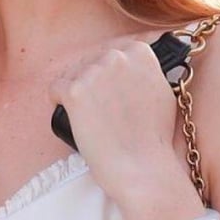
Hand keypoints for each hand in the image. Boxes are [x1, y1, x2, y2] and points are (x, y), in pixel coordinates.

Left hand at [48, 38, 185, 204]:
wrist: (141, 166)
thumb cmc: (153, 137)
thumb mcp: (163, 91)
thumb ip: (148, 72)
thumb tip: (136, 67)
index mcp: (139, 52)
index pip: (114, 53)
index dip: (110, 75)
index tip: (112, 93)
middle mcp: (116, 56)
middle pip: (92, 62)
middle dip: (93, 83)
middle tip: (101, 110)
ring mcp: (93, 73)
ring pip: (73, 75)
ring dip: (77, 93)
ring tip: (91, 118)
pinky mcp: (73, 92)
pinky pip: (55, 89)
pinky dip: (58, 102)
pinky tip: (71, 116)